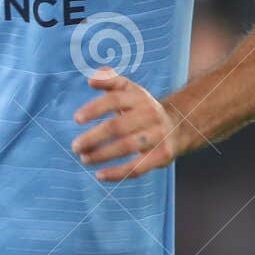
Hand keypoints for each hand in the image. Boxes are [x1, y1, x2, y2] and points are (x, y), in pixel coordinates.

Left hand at [72, 68, 187, 181]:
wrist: (178, 125)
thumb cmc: (142, 109)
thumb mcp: (129, 90)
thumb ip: (110, 81)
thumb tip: (92, 79)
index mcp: (139, 97)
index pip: (115, 99)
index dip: (95, 108)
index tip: (76, 119)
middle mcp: (150, 114)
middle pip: (118, 126)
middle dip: (94, 137)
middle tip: (75, 146)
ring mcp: (157, 135)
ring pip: (127, 146)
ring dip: (102, 155)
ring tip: (84, 159)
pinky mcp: (161, 155)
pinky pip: (137, 167)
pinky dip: (117, 173)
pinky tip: (100, 175)